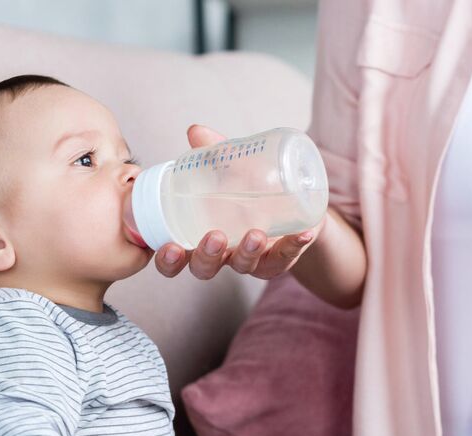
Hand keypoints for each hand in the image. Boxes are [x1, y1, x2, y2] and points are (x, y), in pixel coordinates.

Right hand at [153, 124, 324, 280]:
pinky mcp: (280, 258)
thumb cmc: (250, 188)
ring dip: (248, 252)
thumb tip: (196, 132)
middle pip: (205, 268)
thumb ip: (215, 153)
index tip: (170, 247)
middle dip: (207, 256)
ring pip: (244, 266)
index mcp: (200, 236)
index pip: (177, 258)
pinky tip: (302, 233)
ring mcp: (251, 259)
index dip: (169, 260)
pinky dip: (294, 246)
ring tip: (256, 234)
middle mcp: (223, 253)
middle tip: (214, 236)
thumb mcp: (232, 169)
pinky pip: (285, 258)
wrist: (292, 203)